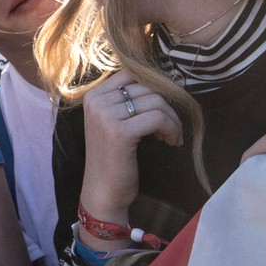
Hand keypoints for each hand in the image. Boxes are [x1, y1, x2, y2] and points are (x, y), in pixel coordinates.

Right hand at [77, 68, 180, 225]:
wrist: (103, 192)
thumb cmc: (112, 159)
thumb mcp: (113, 122)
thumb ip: (127, 100)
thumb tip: (163, 80)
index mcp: (93, 95)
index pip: (132, 73)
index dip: (154, 87)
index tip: (161, 108)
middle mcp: (96, 101)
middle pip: (147, 86)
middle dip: (166, 105)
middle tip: (170, 127)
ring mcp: (106, 115)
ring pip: (156, 101)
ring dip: (172, 119)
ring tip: (171, 136)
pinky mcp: (120, 132)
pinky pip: (158, 118)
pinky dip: (172, 129)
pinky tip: (171, 142)